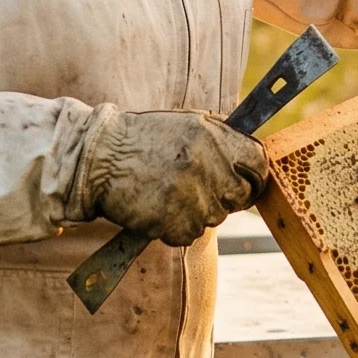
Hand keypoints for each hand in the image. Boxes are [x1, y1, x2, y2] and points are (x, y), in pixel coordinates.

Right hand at [78, 109, 268, 247]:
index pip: (259, 164)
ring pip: (214, 218)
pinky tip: (158, 208)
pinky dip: (176, 228)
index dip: (254, 175)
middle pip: (240, 196)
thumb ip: (221, 138)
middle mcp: (207, 165)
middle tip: (198, 190)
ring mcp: (191, 196)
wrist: (98, 157)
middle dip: (224, 197)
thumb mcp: (187, 123)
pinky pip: (189, 234)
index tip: (245, 181)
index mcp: (214, 137)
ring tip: (168, 193)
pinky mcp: (173, 221)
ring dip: (196, 212)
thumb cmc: (142, 139)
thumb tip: (251, 155)